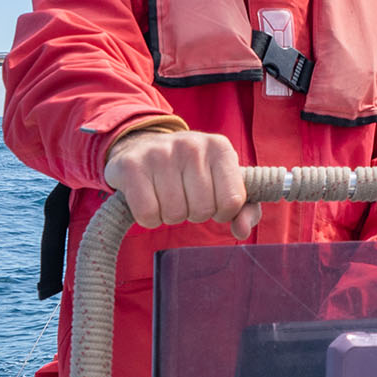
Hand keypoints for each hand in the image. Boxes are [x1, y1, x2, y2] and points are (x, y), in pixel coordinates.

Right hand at [102, 129, 259, 237]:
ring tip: (167, 197)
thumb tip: (242, 231)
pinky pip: (148, 214)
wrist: (141, 146)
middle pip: (202, 210)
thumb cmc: (190, 172)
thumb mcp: (222, 181)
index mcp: (220, 148)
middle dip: (194, 214)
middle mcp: (192, 145)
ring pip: (174, 214)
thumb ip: (244, 209)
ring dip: (170, 216)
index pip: (232, 201)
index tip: (212, 202)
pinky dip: (149, 219)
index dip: (222, 213)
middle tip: (185, 198)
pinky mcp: (131, 166)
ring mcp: (160, 153)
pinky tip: (149, 201)